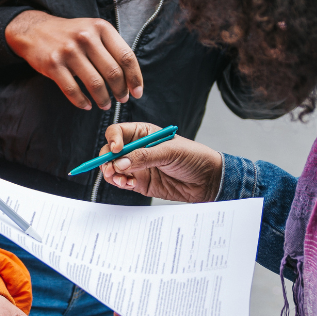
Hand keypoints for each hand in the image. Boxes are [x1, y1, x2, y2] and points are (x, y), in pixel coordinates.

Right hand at [5, 10, 143, 110]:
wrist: (34, 30)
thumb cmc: (70, 35)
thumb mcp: (93, 31)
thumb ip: (111, 47)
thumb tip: (130, 77)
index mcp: (101, 28)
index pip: (126, 56)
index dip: (135, 78)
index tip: (137, 92)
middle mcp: (86, 37)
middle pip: (113, 72)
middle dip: (120, 91)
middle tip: (122, 99)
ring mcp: (68, 51)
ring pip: (95, 83)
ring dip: (103, 99)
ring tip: (105, 105)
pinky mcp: (53, 64)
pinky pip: (72, 90)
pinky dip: (82, 102)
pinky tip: (86, 105)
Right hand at [97, 121, 223, 201]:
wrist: (208, 181)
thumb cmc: (194, 158)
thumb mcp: (170, 152)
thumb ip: (144, 157)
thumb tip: (120, 162)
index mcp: (144, 134)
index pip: (118, 132)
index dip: (113, 139)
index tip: (116, 150)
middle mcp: (137, 149)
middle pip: (111, 151)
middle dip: (108, 159)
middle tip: (112, 168)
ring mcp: (137, 166)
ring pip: (113, 168)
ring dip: (112, 174)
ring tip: (121, 179)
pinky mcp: (140, 182)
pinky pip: (122, 182)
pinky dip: (120, 183)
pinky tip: (128, 184)